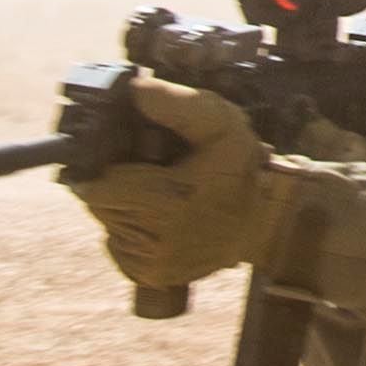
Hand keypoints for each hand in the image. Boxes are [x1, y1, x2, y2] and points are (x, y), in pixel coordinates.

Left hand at [67, 76, 289, 287]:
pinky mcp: (154, 276)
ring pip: (110, 226)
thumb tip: (135, 89)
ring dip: (126, 210)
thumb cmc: (243, 170)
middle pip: (100, 205)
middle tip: (153, 177)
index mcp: (165, 201)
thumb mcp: (220, 125)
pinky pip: (119, 250)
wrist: (270, 220)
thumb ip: (178, 104)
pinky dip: (131, 235)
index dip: (112, 170)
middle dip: (119, 187)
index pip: (95, 187)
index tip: (138, 163)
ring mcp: (154, 263)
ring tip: (161, 199)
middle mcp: (155, 239)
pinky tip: (160, 223)